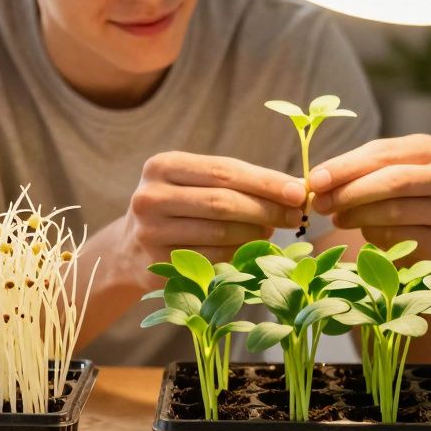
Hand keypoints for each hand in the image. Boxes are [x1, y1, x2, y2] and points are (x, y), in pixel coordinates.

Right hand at [123, 151, 306, 276]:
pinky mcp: (157, 265)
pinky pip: (213, 260)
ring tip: (273, 231)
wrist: (130, 248)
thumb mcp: (195, 182)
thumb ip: (237, 181)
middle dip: (267, 210)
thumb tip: (295, 190)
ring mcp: (150, 233)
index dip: (266, 182)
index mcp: (162, 165)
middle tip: (296, 217)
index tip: (299, 191)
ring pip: (220, 234)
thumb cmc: (179, 206)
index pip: (224, 171)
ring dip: (256, 234)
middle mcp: (150, 197)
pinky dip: (240, 255)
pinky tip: (253, 251)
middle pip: (223, 203)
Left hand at [307, 134, 430, 261]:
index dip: (346, 167)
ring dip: (356, 215)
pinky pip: (399, 237)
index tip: (316, 180)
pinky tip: (363, 231)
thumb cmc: (391, 194)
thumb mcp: (373, 172)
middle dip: (350, 192)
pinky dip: (373, 234)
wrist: (417, 234)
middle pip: (393, 181)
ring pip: (394, 211)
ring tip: (336, 217)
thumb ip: (348, 171)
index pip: (384, 153)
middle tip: (319, 203)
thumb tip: (315, 181)